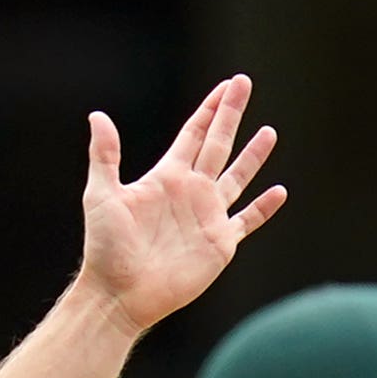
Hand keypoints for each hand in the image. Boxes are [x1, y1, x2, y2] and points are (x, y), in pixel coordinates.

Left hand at [77, 76, 284, 332]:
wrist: (119, 294)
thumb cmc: (105, 248)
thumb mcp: (101, 195)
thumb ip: (105, 155)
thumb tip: (97, 115)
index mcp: (167, 177)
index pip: (194, 134)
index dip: (209, 109)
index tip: (225, 86)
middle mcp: (190, 192)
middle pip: (218, 144)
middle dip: (231, 114)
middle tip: (244, 83)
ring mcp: (207, 217)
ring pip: (237, 178)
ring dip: (253, 156)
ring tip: (269, 132)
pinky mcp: (219, 244)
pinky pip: (246, 221)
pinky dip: (263, 208)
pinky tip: (279, 192)